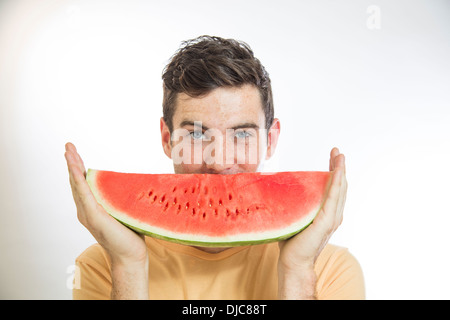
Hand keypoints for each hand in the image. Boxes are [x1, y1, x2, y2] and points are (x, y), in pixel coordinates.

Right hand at [64, 142, 147, 266]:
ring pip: (77, 185)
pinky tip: (75, 168)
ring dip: (73, 167)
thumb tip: (132, 183)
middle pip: (76, 182)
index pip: (82, 185)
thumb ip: (121, 198)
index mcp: (92, 209)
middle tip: (68, 146)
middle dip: (72, 162)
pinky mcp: (94, 216)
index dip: (77, 168)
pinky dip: (78, 180)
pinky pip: (84, 194)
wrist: (131, 255)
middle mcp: (86, 210)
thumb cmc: (130, 235)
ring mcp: (88, 214)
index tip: (74, 153)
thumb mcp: (124, 210)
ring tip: (69, 152)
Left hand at [278, 147, 346, 275]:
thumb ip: (293, 205)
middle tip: (338, 152)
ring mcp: (332, 218)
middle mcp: (333, 215)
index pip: (333, 189)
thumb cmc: (291, 242)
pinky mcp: (326, 221)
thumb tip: (277, 191)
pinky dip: (337, 183)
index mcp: (327, 214)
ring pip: (339, 189)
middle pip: (340, 186)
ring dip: (340, 171)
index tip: (334, 158)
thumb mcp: (293, 217)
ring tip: (340, 156)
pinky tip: (337, 172)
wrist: (293, 261)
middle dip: (339, 168)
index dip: (335, 173)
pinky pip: (333, 198)